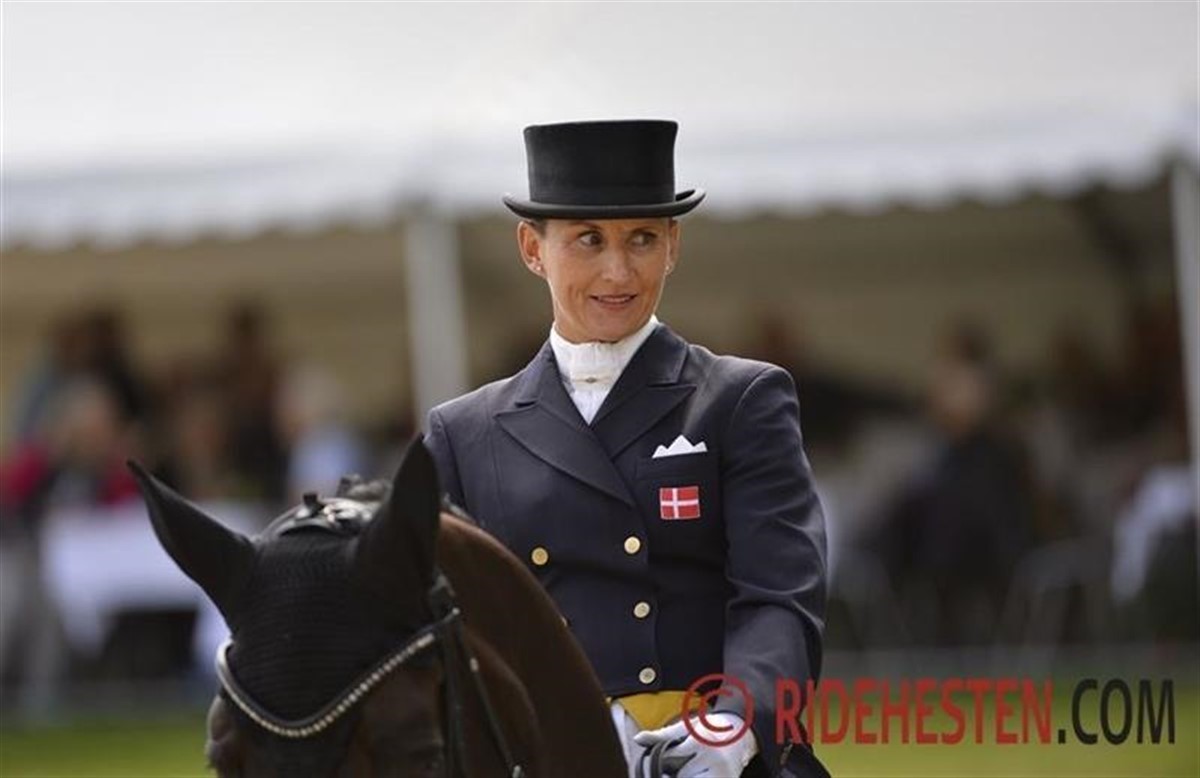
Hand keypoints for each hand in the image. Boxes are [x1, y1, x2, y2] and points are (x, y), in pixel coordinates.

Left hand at [633, 713, 757, 776]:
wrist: (743, 736)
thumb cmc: (709, 730)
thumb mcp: (686, 727)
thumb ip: (662, 735)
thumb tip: (638, 739)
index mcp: (700, 739)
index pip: (671, 757)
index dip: (662, 762)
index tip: (664, 765)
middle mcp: (713, 756)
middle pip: (681, 775)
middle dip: (677, 772)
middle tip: (687, 763)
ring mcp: (722, 773)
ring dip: (689, 777)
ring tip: (696, 769)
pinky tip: (700, 773)